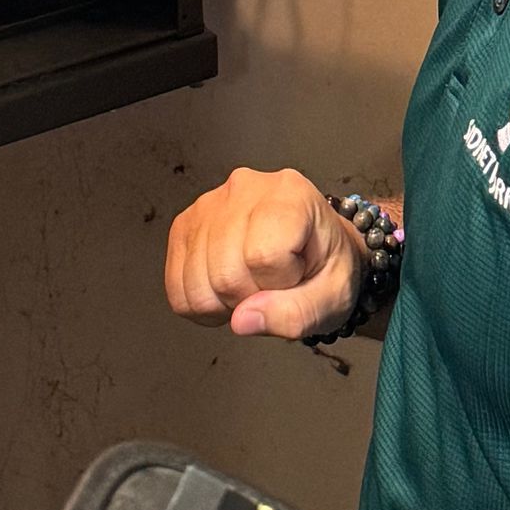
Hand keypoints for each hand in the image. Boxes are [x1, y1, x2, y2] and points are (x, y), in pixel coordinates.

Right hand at [164, 168, 364, 341]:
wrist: (313, 246)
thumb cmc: (326, 266)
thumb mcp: (333, 297)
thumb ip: (295, 314)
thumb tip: (242, 321)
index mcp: (289, 195)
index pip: (263, 256)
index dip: (279, 285)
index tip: (296, 277)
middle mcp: (244, 187)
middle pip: (224, 272)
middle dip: (250, 298)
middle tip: (273, 287)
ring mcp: (210, 202)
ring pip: (195, 281)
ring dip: (224, 302)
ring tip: (251, 284)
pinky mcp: (186, 223)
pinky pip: (175, 284)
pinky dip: (199, 302)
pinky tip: (226, 288)